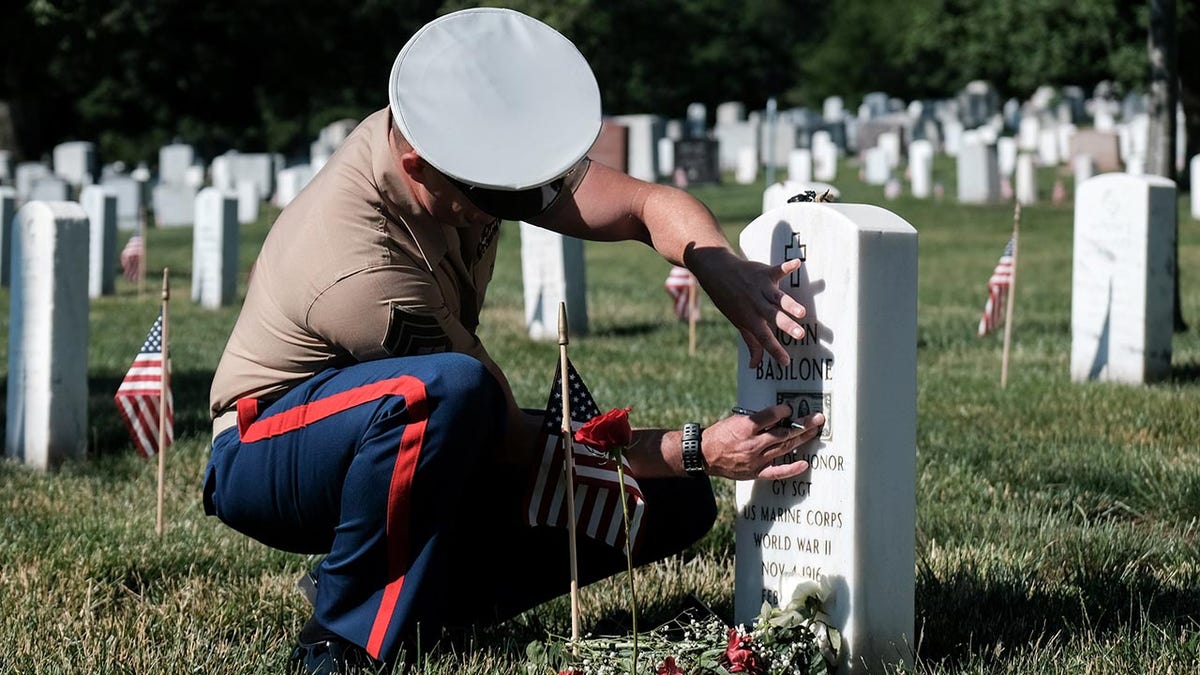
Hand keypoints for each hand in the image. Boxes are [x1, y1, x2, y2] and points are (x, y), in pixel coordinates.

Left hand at [690, 248, 807, 367]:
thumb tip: (755, 365)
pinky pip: (776, 270)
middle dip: (787, 326)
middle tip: (800, 335)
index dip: (774, 351)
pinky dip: (786, 267)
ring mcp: (760, 288)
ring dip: (790, 304)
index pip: (764, 338)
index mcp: (750, 319)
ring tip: (802, 312)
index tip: (786, 362)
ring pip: (777, 298)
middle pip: (773, 317)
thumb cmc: (730, 300)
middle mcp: (756, 305)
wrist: (717, 272)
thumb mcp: (739, 322)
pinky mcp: (764, 273)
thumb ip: (751, 343)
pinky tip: (796, 264)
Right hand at [701, 403, 824, 480]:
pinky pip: (777, 472)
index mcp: (746, 427)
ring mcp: (756, 459)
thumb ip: (756, 420)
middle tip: (817, 418)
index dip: (784, 411)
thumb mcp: (735, 421)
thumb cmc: (720, 435)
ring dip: (802, 439)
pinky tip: (805, 463)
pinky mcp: (756, 472)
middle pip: (783, 433)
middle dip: (803, 425)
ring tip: (814, 431)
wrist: (705, 455)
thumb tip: (777, 417)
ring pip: (784, 448)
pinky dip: (791, 468)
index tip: (790, 408)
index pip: (771, 416)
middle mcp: (753, 443)